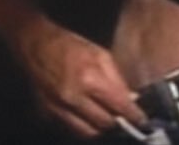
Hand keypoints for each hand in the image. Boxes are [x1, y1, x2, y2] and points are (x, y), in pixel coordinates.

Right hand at [19, 23, 146, 138]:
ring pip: (87, 132)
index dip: (134, 115)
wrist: (36, 46)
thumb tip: (131, 98)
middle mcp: (73, 98)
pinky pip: (71, 128)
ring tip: (109, 119)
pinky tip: (90, 117)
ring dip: (101, 128)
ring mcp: (58, 108)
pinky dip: (84, 126)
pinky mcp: (47, 114)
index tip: (142, 120)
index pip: (119, 106)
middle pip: (104, 123)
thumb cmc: (71, 46)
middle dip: (119, 122)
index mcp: (90, 79)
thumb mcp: (101, 55)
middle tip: (127, 118)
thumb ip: (117, 79)